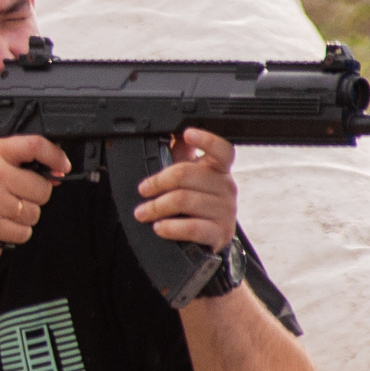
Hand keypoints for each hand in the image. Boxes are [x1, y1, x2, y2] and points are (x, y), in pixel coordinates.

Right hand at [0, 135, 70, 247]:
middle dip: (35, 194)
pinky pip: (24, 232)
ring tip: (6, 209)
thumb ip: (15, 158)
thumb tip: (53, 173)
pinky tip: (3, 222)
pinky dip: (18, 231)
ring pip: (34, 213)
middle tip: (19, 194)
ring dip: (26, 215)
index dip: (56, 156)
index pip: (35, 146)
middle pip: (42, 188)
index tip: (62, 166)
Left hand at [134, 128, 237, 251]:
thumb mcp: (189, 176)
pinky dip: (171, 227)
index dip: (206, 139)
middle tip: (143, 190)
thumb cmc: (195, 203)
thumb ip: (180, 153)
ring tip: (143, 213)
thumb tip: (169, 131)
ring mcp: (225, 210)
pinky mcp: (220, 232)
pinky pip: (192, 227)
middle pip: (186, 174)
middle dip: (157, 182)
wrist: (207, 239)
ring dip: (156, 207)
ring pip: (184, 200)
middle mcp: (226, 187)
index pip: (222, 149)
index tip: (188, 133)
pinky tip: (160, 227)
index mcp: (218, 169)